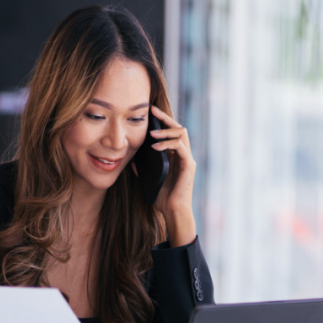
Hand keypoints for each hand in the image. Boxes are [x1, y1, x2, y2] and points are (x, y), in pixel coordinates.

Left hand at [148, 105, 196, 246]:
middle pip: (179, 128)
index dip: (162, 121)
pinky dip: (168, 144)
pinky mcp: (188, 166)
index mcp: (176, 157)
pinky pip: (180, 148)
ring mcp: (188, 160)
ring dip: (166, 131)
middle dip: (165, 118)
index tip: (150, 112)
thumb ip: (144, 169)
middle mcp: (184, 155)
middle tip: (152, 111)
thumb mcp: (149, 180)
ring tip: (152, 134)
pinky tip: (155, 147)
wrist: (173, 212)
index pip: (172, 132)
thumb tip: (133, 160)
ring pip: (181, 134)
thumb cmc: (163, 198)